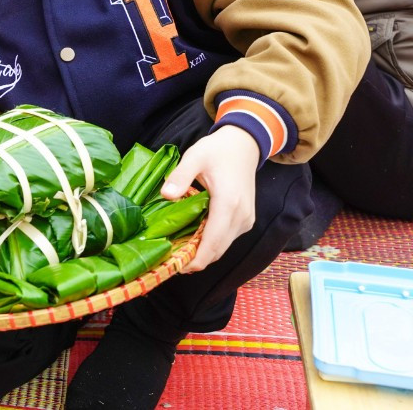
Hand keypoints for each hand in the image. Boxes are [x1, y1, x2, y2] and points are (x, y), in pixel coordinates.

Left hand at [160, 125, 259, 272]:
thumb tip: (166, 195)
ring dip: (204, 253)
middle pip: (218, 249)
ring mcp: (246, 219)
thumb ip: (180, 176)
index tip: (178, 267)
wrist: (244, 144)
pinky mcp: (245, 219)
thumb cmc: (218, 150)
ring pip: (223, 246)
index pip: (213, 242)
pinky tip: (193, 240)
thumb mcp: (195, 157)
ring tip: (179, 253)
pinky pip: (227, 238)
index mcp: (228, 204)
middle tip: (172, 263)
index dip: (197, 259)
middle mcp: (241, 216)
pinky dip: (212, 244)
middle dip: (197, 260)